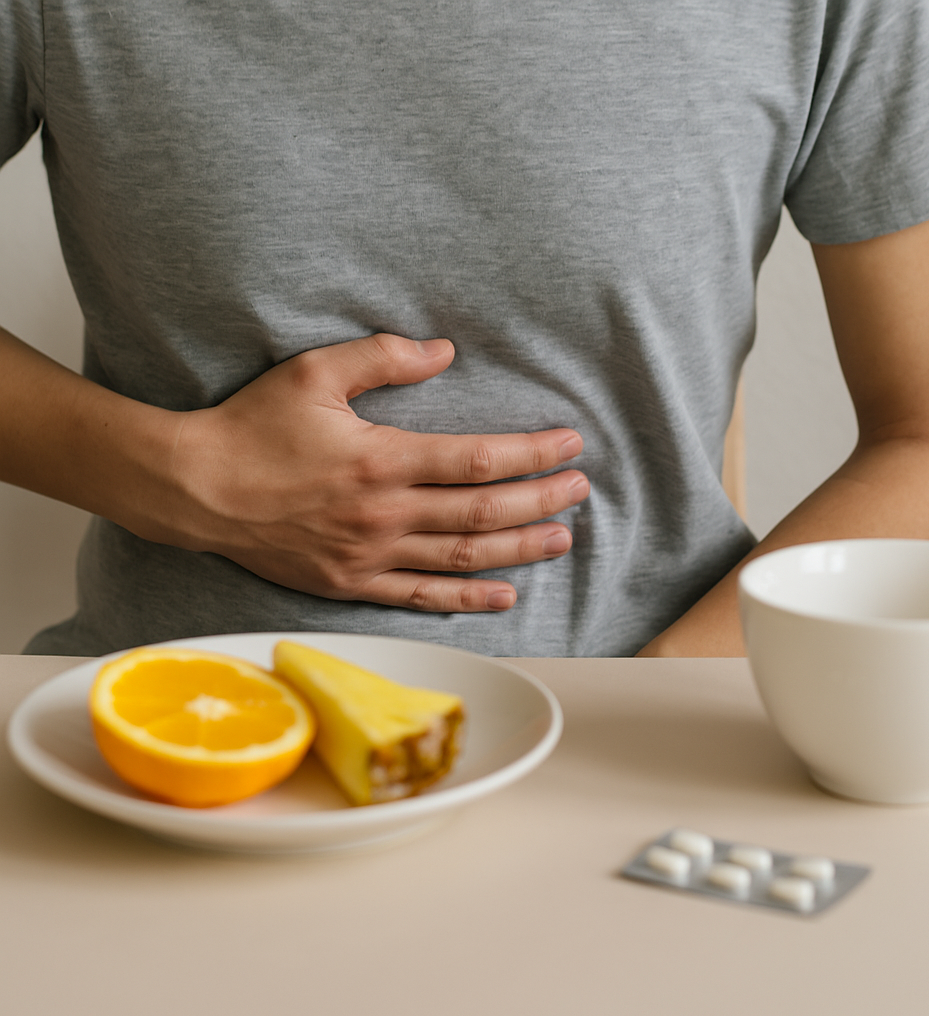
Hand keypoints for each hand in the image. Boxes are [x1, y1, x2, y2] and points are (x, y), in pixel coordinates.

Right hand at [172, 333, 589, 610]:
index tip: (568, 445)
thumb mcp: (312, 373)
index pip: (478, 460)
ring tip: (562, 539)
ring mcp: (370, 556)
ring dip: (518, 549)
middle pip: (482, 512)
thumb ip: (382, 358)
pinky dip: (466, 598)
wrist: (194, 489)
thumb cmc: (252, 427)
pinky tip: (504, 594)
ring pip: (462, 558)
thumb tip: (444, 350)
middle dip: (539, 500)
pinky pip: (421, 597)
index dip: (532, 454)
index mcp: (381, 459)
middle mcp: (385, 514)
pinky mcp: (352, 583)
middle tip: (580, 490)